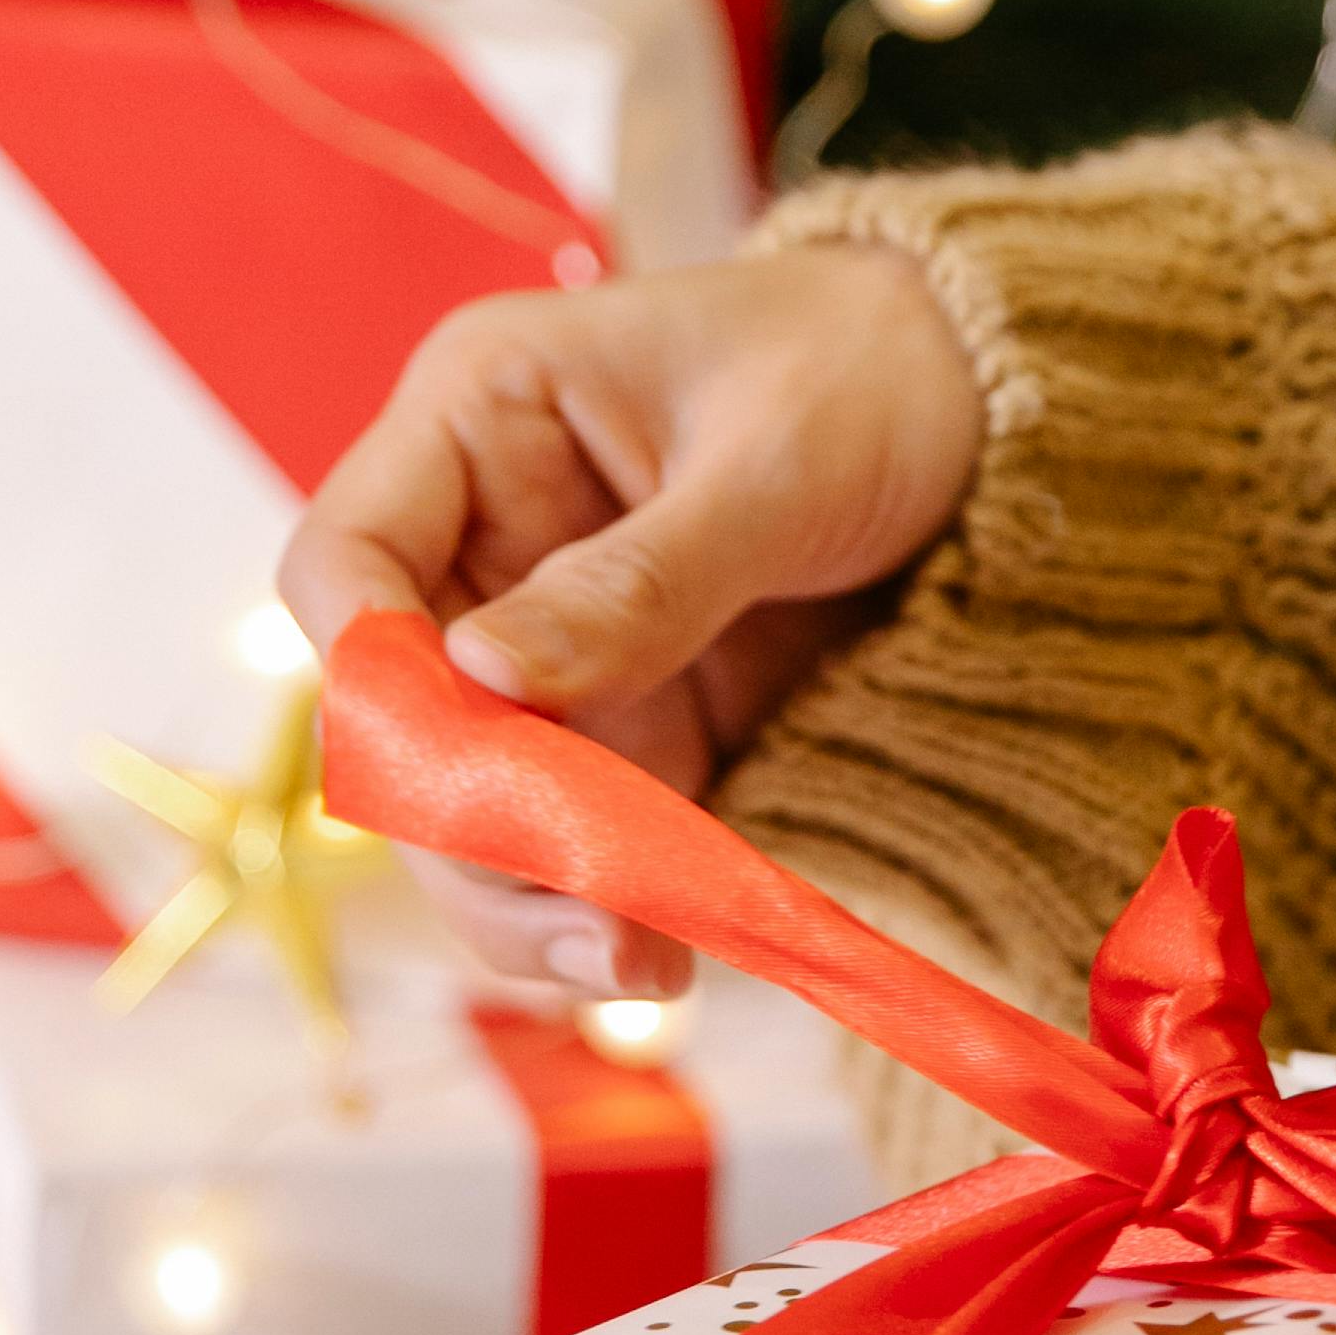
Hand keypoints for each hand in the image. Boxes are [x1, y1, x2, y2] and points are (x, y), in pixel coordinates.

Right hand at [279, 244, 982, 997]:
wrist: (987, 399)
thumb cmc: (866, 370)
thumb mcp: (771, 463)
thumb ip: (637, 580)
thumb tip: (481, 681)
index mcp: (476, 414)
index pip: (348, 559)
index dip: (367, 675)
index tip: (446, 771)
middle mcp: (483, 539)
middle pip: (398, 717)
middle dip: (469, 833)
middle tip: (579, 921)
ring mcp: (546, 644)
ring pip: (475, 801)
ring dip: (534, 896)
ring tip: (641, 964)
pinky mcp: (624, 724)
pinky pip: (579, 834)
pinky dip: (609, 902)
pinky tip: (672, 955)